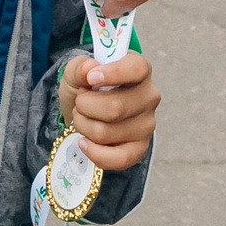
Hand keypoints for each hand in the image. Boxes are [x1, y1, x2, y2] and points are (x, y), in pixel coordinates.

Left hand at [59, 50, 158, 171]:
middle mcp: (149, 97)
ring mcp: (146, 125)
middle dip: (85, 106)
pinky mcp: (140, 149)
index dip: (114, 73)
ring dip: (83, 126)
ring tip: (82, 119)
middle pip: (115, 108)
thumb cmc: (85, 88)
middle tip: (79, 103)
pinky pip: (118, 158)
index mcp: (139, 71)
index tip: (91, 78)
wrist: (83, 113)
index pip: (137, 69)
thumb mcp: (77, 71)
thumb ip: (80, 67)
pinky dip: (93, 152)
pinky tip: (83, 142)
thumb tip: (89, 69)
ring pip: (107, 132)